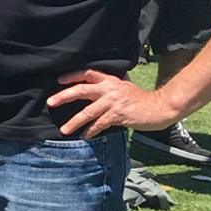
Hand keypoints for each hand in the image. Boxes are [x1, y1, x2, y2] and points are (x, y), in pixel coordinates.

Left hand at [48, 68, 177, 138]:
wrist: (160, 107)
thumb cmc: (141, 100)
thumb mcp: (124, 87)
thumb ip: (110, 88)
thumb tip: (94, 90)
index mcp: (110, 80)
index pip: (87, 74)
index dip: (72, 76)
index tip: (58, 81)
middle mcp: (110, 89)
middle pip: (81, 90)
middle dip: (64, 96)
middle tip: (50, 102)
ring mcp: (114, 102)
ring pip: (88, 111)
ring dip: (74, 121)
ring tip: (64, 130)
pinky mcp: (118, 115)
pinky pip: (100, 124)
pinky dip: (91, 131)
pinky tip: (85, 136)